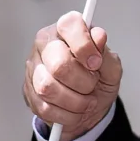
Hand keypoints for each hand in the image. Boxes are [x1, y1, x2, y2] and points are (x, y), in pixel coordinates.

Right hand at [23, 10, 122, 140]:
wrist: (89, 106)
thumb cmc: (99, 80)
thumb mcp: (111, 68)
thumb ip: (106, 53)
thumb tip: (98, 37)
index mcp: (65, 30)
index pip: (69, 25)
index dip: (85, 46)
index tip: (96, 63)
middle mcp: (45, 44)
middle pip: (59, 64)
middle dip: (83, 82)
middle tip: (92, 85)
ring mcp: (33, 68)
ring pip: (48, 88)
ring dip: (75, 102)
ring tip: (86, 102)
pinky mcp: (28, 91)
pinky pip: (44, 107)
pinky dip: (66, 115)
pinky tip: (74, 111)